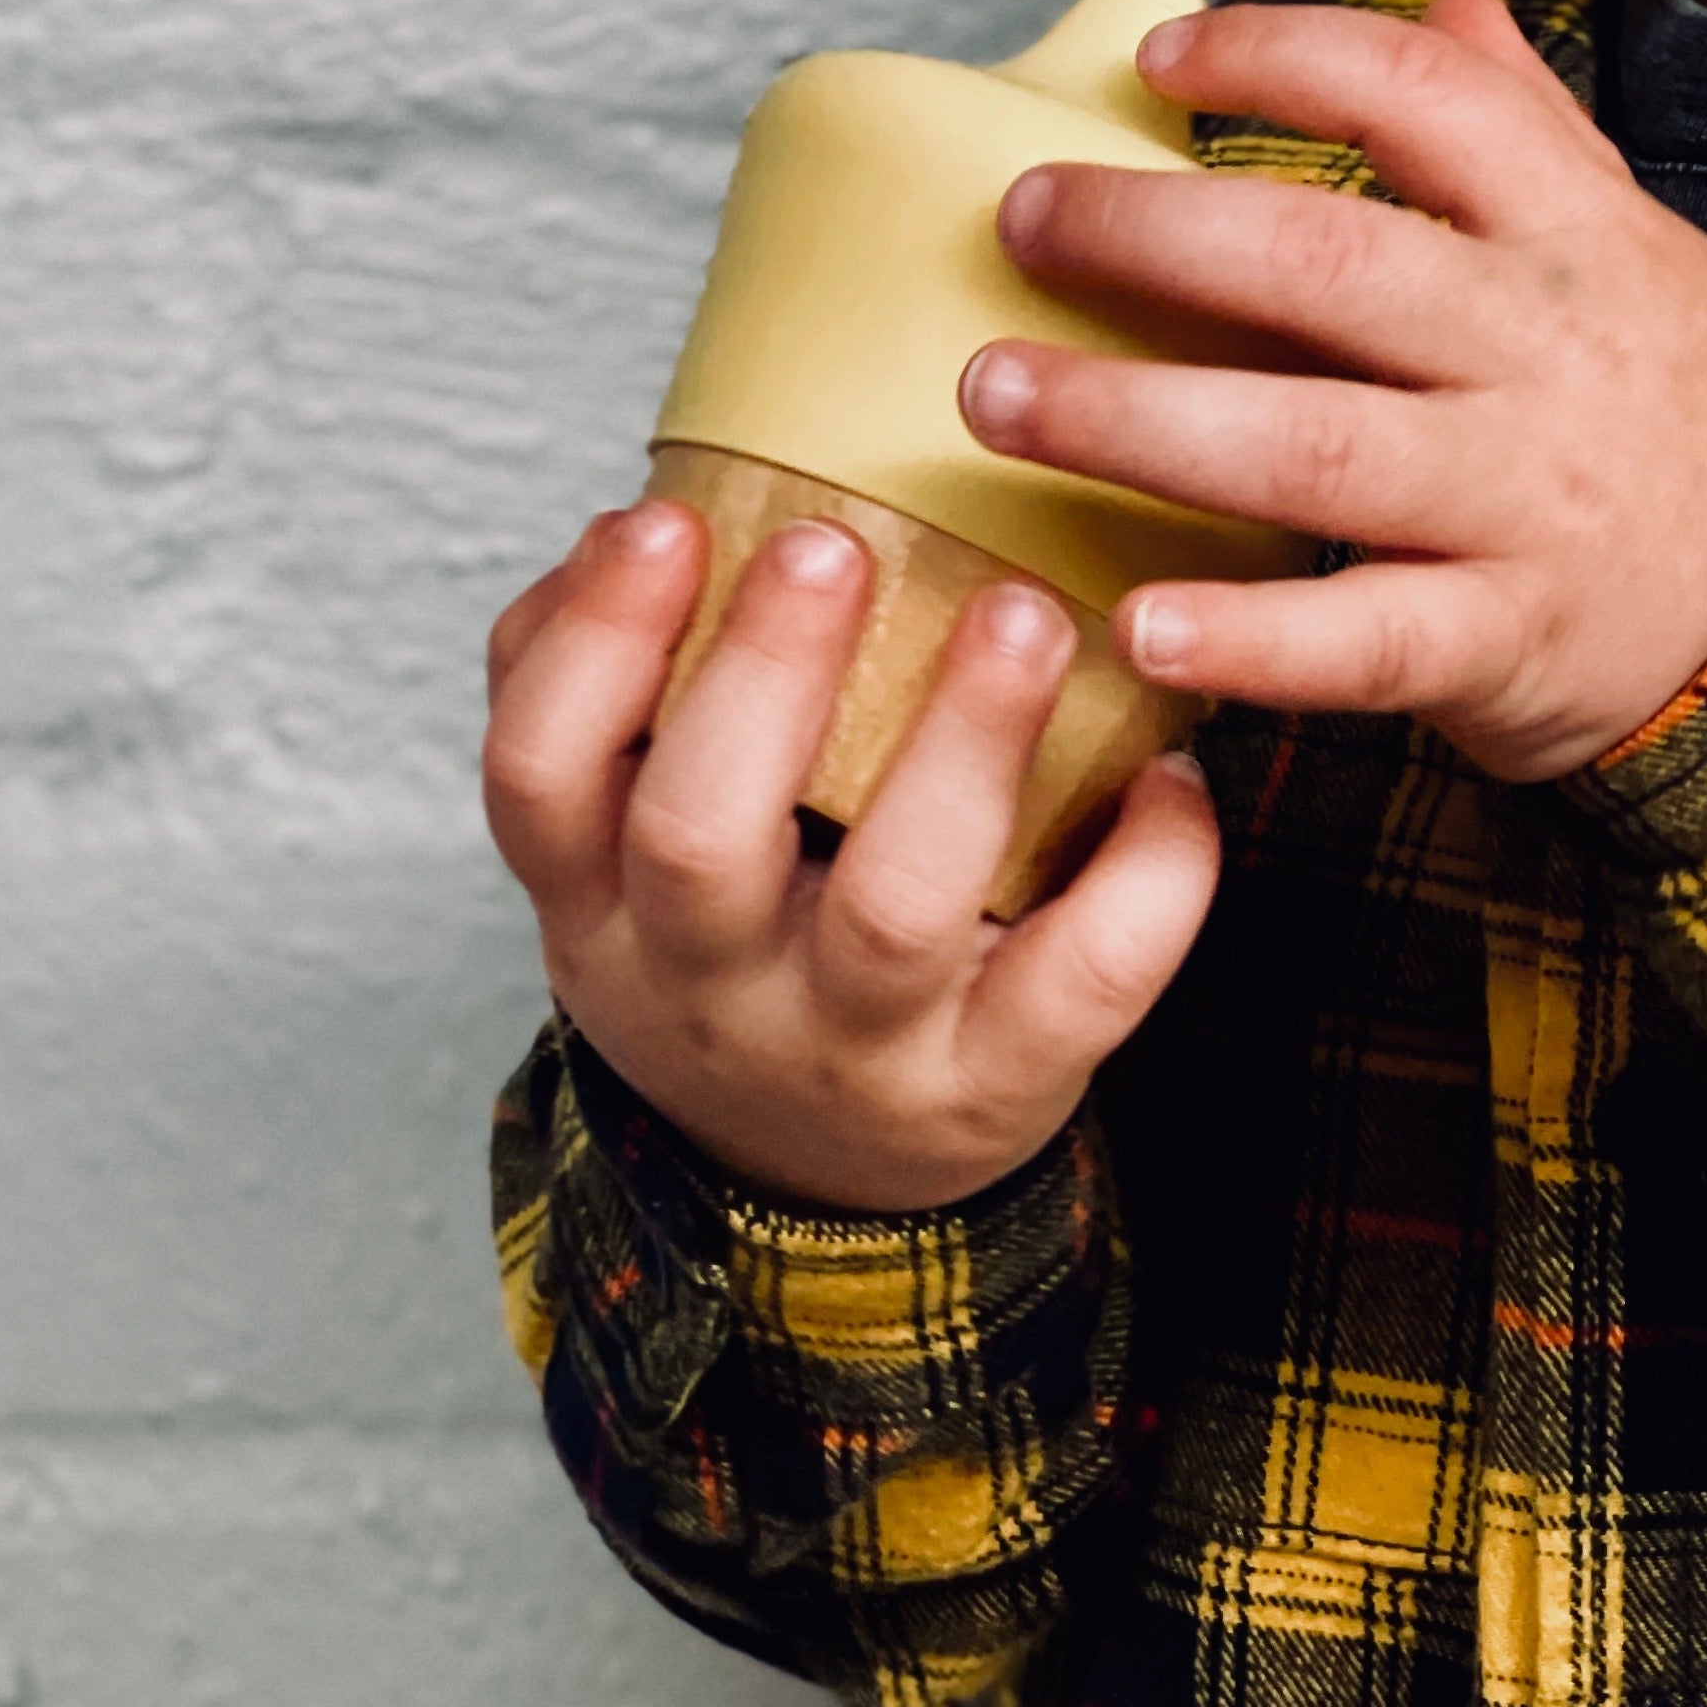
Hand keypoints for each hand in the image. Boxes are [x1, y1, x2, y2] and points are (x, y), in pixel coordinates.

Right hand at [481, 498, 1220, 1212]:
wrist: (815, 1184)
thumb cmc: (725, 938)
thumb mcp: (617, 846)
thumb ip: (606, 688)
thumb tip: (633, 528)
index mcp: (601, 898)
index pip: (541, 775)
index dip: (590, 646)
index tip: (661, 522)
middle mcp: (709, 981)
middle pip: (698, 840)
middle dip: (764, 677)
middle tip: (830, 541)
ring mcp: (857, 1046)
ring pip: (897, 909)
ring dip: (963, 745)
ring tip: (1024, 615)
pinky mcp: (998, 1086)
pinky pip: (1083, 981)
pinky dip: (1143, 873)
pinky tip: (1165, 767)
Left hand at [959, 0, 1706, 781]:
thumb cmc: (1694, 411)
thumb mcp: (1642, 246)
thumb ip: (1531, 125)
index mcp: (1575, 232)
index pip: (1420, 95)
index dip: (1281, 56)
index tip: (1157, 58)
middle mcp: (1545, 351)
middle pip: (1329, 266)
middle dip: (1153, 235)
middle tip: (1017, 219)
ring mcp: (1528, 501)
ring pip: (1313, 451)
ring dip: (1136, 423)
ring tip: (994, 399)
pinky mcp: (1511, 644)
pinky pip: (1367, 642)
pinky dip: (1250, 642)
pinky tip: (1136, 627)